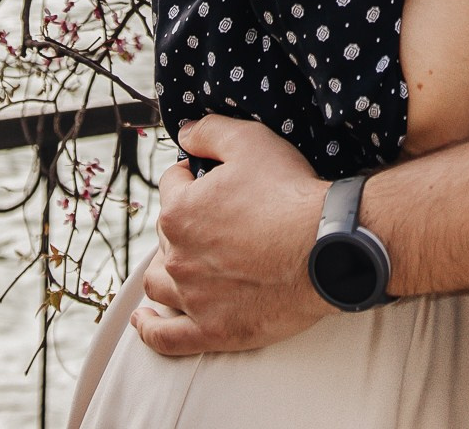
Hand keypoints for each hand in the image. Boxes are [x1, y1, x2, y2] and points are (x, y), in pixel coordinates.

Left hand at [130, 116, 332, 355]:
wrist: (324, 248)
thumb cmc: (288, 194)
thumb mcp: (251, 142)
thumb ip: (210, 131)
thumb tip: (184, 132)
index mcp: (180, 212)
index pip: (172, 186)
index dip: (191, 175)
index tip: (209, 176)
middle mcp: (177, 257)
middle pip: (167, 234)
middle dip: (184, 221)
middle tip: (217, 217)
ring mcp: (192, 298)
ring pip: (159, 284)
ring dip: (164, 268)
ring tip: (178, 262)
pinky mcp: (211, 331)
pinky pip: (167, 337)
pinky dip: (151, 328)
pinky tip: (144, 320)